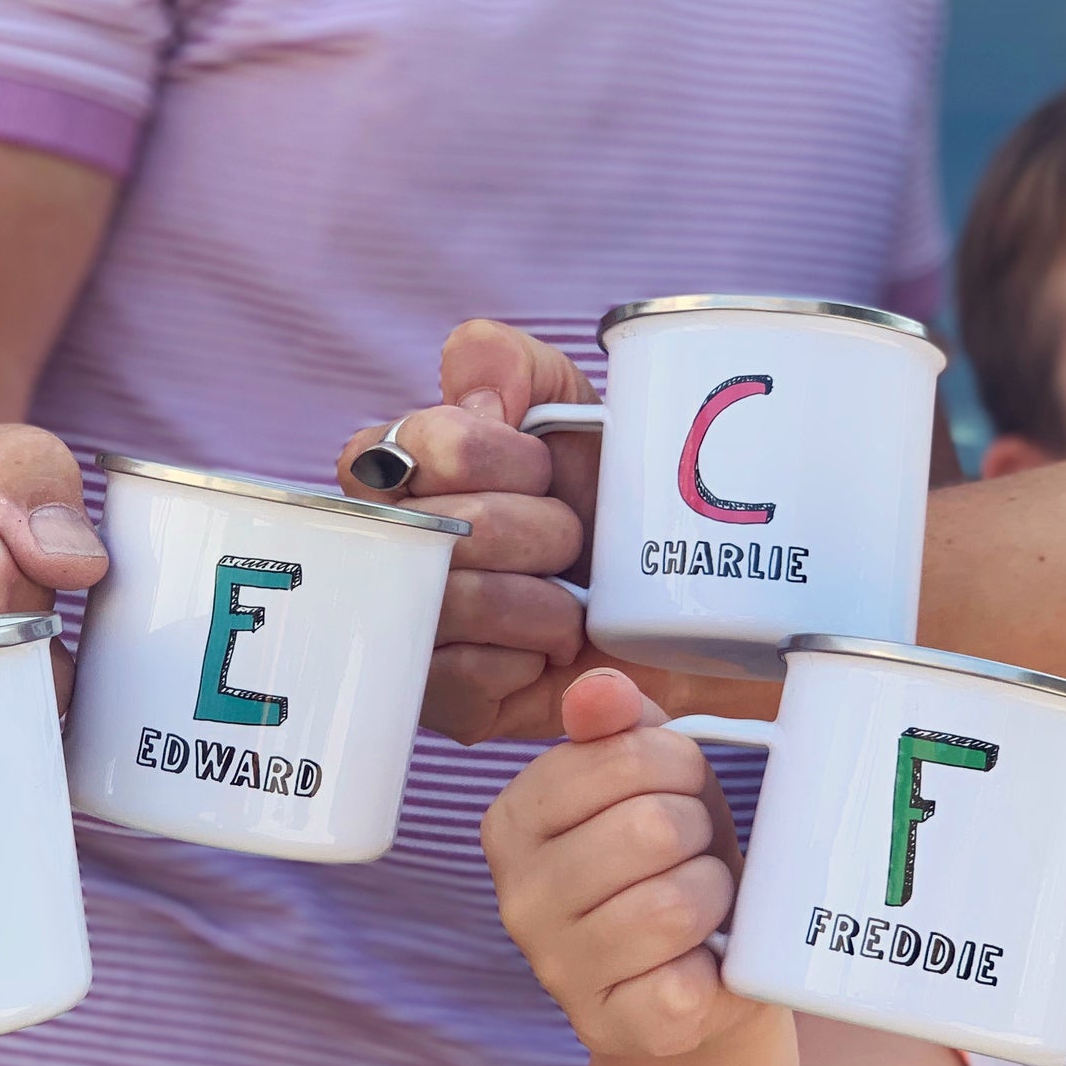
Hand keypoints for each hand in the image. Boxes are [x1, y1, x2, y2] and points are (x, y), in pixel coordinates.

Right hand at [340, 319, 657, 743]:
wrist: (676, 608)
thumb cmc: (609, 504)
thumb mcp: (569, 410)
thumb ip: (510, 364)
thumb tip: (477, 400)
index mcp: (401, 470)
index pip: (419, 442)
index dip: (496, 455)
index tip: (543, 470)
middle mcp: (389, 547)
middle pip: (447, 525)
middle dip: (539, 529)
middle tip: (569, 545)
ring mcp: (404, 627)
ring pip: (456, 599)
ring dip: (541, 598)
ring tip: (569, 602)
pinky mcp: (437, 701)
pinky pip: (464, 675)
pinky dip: (527, 660)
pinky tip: (546, 654)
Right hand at [481, 668, 759, 1056]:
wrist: (695, 971)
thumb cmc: (668, 858)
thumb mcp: (645, 776)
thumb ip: (617, 721)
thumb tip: (599, 693)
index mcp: (513, 820)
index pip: (623, 756)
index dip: (679, 766)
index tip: (681, 788)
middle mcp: (518, 897)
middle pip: (653, 828)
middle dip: (700, 832)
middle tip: (693, 852)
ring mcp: (558, 969)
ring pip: (675, 905)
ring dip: (713, 897)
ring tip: (700, 904)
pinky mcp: (608, 1028)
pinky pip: (685, 985)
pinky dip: (715, 970)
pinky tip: (698, 963)